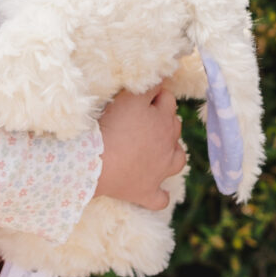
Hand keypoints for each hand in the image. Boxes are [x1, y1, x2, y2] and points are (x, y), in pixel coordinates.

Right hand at [95, 79, 187, 213]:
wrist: (99, 163)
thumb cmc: (113, 127)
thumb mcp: (130, 98)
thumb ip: (147, 87)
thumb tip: (162, 77)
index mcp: (165, 121)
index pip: (167, 100)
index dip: (155, 95)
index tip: (142, 95)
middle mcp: (169, 146)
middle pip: (174, 127)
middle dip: (163, 121)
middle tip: (141, 119)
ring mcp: (160, 172)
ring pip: (177, 160)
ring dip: (171, 153)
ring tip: (157, 150)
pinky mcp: (147, 193)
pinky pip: (160, 199)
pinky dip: (160, 196)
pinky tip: (156, 192)